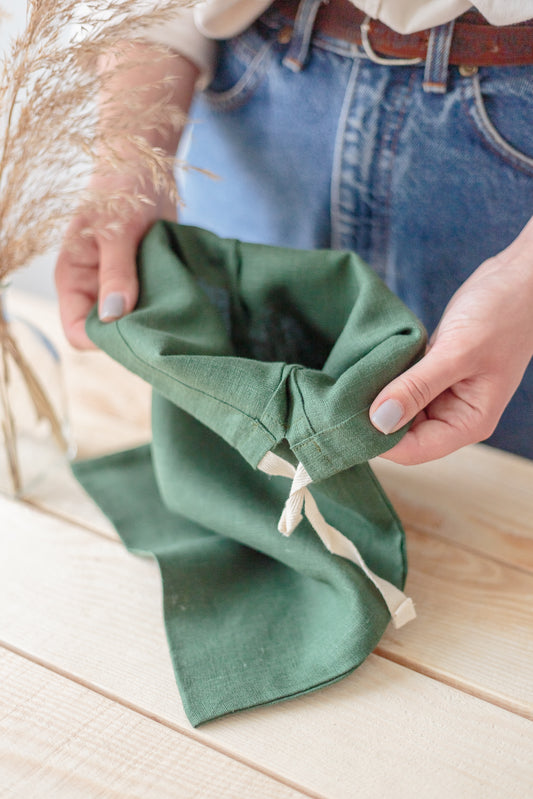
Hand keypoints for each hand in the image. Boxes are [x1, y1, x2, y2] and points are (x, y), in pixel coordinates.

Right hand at [55, 172, 175, 348]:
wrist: (145, 166)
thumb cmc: (121, 190)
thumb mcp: (117, 230)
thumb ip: (117, 272)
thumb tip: (114, 315)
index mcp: (75, 280)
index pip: (78, 331)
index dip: (103, 340)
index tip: (136, 334)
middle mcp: (93, 290)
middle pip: (108, 335)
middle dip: (133, 334)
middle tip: (164, 325)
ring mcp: (119, 289)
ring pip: (133, 325)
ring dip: (154, 321)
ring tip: (175, 311)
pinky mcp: (144, 284)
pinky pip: (152, 309)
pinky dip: (166, 308)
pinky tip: (183, 301)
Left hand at [369, 220, 532, 463]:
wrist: (519, 277)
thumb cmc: (503, 313)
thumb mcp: (458, 352)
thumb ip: (417, 387)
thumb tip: (379, 421)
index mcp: (468, 422)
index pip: (414, 450)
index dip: (379, 442)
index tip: (346, 421)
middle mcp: (454, 415)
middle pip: (402, 435)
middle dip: (373, 420)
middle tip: (340, 398)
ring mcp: (443, 394)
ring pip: (398, 409)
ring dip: (376, 398)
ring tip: (350, 382)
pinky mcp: (432, 372)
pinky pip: (401, 385)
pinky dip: (385, 378)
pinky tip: (366, 368)